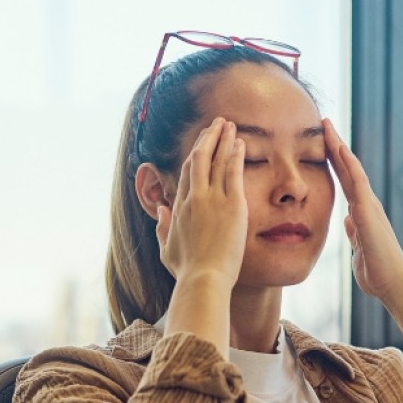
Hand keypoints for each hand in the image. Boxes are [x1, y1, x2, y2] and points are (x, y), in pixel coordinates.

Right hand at [156, 118, 248, 287]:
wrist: (204, 279)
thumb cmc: (188, 271)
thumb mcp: (167, 250)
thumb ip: (163, 228)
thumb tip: (161, 211)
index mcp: (179, 208)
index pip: (186, 173)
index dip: (195, 154)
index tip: (202, 143)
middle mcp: (193, 198)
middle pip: (199, 158)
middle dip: (208, 138)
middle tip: (217, 124)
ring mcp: (212, 200)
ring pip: (216, 160)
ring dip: (223, 139)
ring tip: (230, 125)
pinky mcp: (232, 205)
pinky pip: (233, 172)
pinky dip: (236, 154)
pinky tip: (241, 142)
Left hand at [323, 118, 402, 304]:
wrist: (393, 285)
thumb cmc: (377, 273)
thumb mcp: (359, 249)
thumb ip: (355, 233)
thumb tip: (348, 221)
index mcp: (361, 214)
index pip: (344, 182)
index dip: (332, 163)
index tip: (321, 145)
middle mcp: (366, 205)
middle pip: (347, 169)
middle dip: (334, 147)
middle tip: (323, 124)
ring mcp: (369, 207)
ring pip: (353, 170)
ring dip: (339, 147)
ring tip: (327, 126)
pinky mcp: (369, 212)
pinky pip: (358, 183)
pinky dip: (349, 165)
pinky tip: (339, 149)